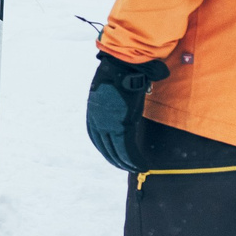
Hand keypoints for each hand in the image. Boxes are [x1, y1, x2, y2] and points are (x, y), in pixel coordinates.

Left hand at [85, 52, 170, 172]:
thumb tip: (122, 104)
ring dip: (128, 164)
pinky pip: (128, 151)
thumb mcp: (110, 90)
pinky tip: (142, 166)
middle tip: (127, 167)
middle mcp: (97, 123)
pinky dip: (135, 161)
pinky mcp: (121, 127)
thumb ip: (112, 103)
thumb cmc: (118, 73)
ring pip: (118, 153)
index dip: (106, 150)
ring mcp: (108, 126)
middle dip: (117, 160)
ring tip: (138, 169)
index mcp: (93, 115)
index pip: (97, 140)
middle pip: (106, 149)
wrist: (122, 66)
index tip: (114, 157)